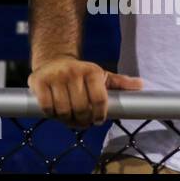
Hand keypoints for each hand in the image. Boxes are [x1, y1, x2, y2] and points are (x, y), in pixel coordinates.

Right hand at [29, 56, 144, 127]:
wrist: (53, 59)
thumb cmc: (81, 73)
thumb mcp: (101, 75)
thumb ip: (120, 83)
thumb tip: (141, 85)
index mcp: (92, 71)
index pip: (100, 99)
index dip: (99, 115)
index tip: (97, 120)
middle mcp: (73, 71)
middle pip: (81, 108)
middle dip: (83, 120)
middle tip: (82, 121)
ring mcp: (55, 75)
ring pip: (64, 110)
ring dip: (67, 120)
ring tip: (69, 118)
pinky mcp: (38, 80)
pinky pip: (47, 107)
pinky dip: (52, 114)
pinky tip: (56, 111)